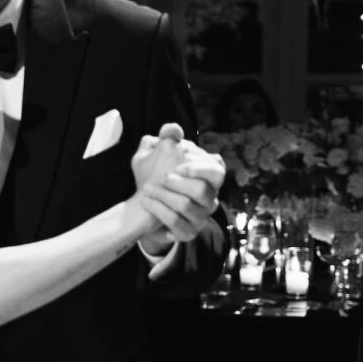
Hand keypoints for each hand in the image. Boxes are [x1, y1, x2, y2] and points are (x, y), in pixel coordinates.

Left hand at [130, 123, 225, 250]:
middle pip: (204, 191)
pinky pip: (177, 225)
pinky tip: (146, 202)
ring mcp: (200, 217)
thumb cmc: (156, 177)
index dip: (200, 168)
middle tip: (164, 177)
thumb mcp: (156, 155)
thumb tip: (172, 129)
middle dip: (181, 184)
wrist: (145, 208)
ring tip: (146, 189)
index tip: (179, 166)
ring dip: (163, 196)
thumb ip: (166, 139)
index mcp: (208, 178)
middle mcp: (210, 198)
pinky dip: (158, 211)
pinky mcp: (188, 232)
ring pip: (187, 207)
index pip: (217, 170)